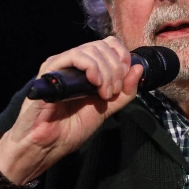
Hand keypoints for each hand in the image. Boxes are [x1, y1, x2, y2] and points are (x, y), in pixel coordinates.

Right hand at [0, 37, 144, 184]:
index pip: (108, 44)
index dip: (122, 57)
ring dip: (106, 72)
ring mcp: (60, 65)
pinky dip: (91, 67)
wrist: (49, 144)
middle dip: (116, 69)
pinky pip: (74, 56)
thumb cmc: (72, 127)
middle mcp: (73, 63)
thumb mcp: (108, 108)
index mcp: (86, 68)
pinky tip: (95, 83)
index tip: (126, 78)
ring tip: (104, 94)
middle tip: (114, 92)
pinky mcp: (49, 71)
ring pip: (91, 50)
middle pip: (103, 46)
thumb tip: (138, 68)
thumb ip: (125, 92)